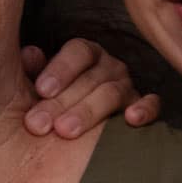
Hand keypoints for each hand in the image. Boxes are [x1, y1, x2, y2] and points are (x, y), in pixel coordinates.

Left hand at [20, 38, 160, 138]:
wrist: (70, 131)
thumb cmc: (52, 103)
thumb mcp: (39, 86)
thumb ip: (32, 69)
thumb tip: (30, 55)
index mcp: (86, 53)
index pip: (78, 52)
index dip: (60, 69)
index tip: (40, 90)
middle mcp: (109, 66)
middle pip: (90, 79)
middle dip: (61, 102)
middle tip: (39, 124)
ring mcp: (128, 86)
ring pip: (112, 94)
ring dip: (87, 112)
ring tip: (65, 131)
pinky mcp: (143, 108)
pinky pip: (151, 105)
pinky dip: (145, 110)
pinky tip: (131, 119)